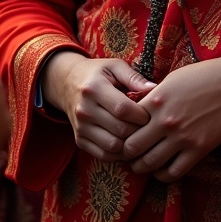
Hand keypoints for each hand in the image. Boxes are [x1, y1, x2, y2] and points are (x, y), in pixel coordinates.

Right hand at [41, 52, 155, 162]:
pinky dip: (118, 154)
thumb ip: (133, 77)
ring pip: (113, 146)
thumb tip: (153, 88)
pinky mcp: (79, 140)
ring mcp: (80, 127)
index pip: (122, 109)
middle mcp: (84, 110)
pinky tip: (126, 144)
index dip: (141, 115)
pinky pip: (103, 155)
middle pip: (120, 130)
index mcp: (94, 88)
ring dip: (130, 145)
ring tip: (138, 135)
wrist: (67, 83)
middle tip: (148, 126)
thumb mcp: (114, 66)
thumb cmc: (97, 73)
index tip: (150, 113)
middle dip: (139, 130)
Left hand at [123, 53, 220, 182]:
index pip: (125, 123)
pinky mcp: (198, 149)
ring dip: (141, 167)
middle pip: (132, 147)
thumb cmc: (203, 76)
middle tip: (126, 155)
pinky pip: (173, 172)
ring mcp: (182, 137)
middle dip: (126, 153)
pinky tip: (161, 170)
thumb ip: (153, 96)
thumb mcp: (172, 79)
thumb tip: (136, 109)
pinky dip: (162, 175)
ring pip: (149, 164)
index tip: (120, 135)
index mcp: (156, 99)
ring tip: (140, 165)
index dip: (120, 131)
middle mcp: (165, 120)